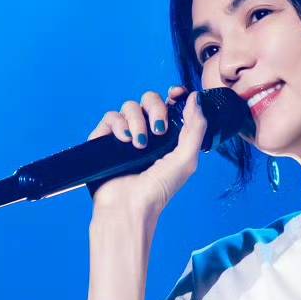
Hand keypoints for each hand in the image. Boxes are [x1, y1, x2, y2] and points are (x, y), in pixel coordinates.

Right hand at [84, 80, 209, 224]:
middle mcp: (146, 132)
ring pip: (130, 106)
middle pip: (149, 99)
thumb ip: (196, 127)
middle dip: (156, 108)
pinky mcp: (104, 139)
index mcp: (167, 136)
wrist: (130, 206)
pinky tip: (125, 140)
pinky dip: (119, 125)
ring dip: (137, 121)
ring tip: (140, 144)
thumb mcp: (187, 159)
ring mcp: (124, 135)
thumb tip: (194, 98)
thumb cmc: (159, 190)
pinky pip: (110, 117)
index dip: (173, 95)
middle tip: (159, 130)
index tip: (176, 93)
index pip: (169, 105)